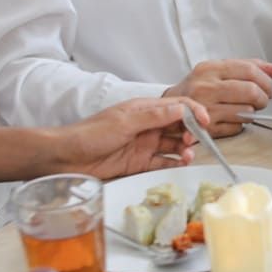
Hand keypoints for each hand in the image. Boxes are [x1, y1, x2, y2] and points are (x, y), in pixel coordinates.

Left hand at [52, 97, 203, 177]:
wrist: (65, 157)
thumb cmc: (91, 134)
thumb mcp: (124, 121)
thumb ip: (154, 116)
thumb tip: (182, 110)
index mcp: (144, 109)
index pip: (177, 107)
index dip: (194, 112)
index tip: (205, 123)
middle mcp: (148, 126)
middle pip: (179, 126)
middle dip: (191, 132)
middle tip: (192, 142)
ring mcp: (144, 145)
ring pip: (173, 145)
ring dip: (185, 149)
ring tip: (187, 156)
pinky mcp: (139, 163)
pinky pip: (163, 163)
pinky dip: (175, 164)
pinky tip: (182, 165)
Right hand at [164, 59, 271, 136]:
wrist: (171, 107)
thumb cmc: (198, 88)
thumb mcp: (219, 70)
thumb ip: (249, 67)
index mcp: (210, 69)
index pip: (249, 70)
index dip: (266, 80)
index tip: (269, 87)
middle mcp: (206, 87)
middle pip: (250, 91)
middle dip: (262, 98)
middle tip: (262, 101)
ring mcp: (205, 108)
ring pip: (246, 111)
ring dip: (252, 113)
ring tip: (245, 109)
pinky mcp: (206, 128)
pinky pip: (237, 128)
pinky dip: (240, 125)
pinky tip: (233, 119)